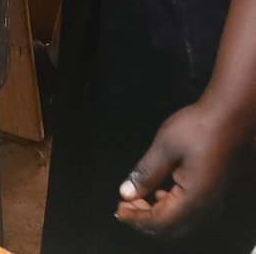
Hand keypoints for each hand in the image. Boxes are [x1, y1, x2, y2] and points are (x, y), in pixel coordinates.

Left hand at [116, 101, 247, 238]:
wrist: (230, 117)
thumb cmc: (199, 128)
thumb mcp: (164, 147)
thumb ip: (145, 173)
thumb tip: (126, 192)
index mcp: (193, 199)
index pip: (159, 222)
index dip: (136, 218)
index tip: (118, 208)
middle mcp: (205, 208)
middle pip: (169, 229)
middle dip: (143, 220)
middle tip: (124, 205)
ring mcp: (211, 203)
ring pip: (179, 224)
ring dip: (156, 215)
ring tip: (137, 199)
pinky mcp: (213, 194)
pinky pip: (189, 214)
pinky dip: (169, 209)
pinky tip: (159, 193)